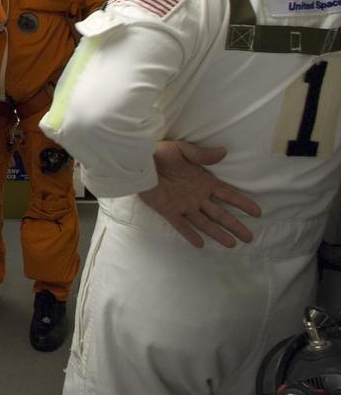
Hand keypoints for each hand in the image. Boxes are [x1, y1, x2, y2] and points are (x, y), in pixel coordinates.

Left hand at [140, 140, 261, 248]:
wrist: (136, 162)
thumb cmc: (158, 153)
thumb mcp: (182, 150)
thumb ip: (202, 155)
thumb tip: (223, 151)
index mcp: (202, 181)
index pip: (227, 194)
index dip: (242, 203)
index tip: (257, 212)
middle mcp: (195, 196)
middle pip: (220, 214)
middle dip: (235, 225)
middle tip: (249, 238)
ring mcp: (182, 205)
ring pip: (204, 222)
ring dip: (218, 233)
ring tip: (232, 245)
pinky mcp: (168, 210)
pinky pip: (181, 225)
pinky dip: (190, 235)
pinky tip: (201, 244)